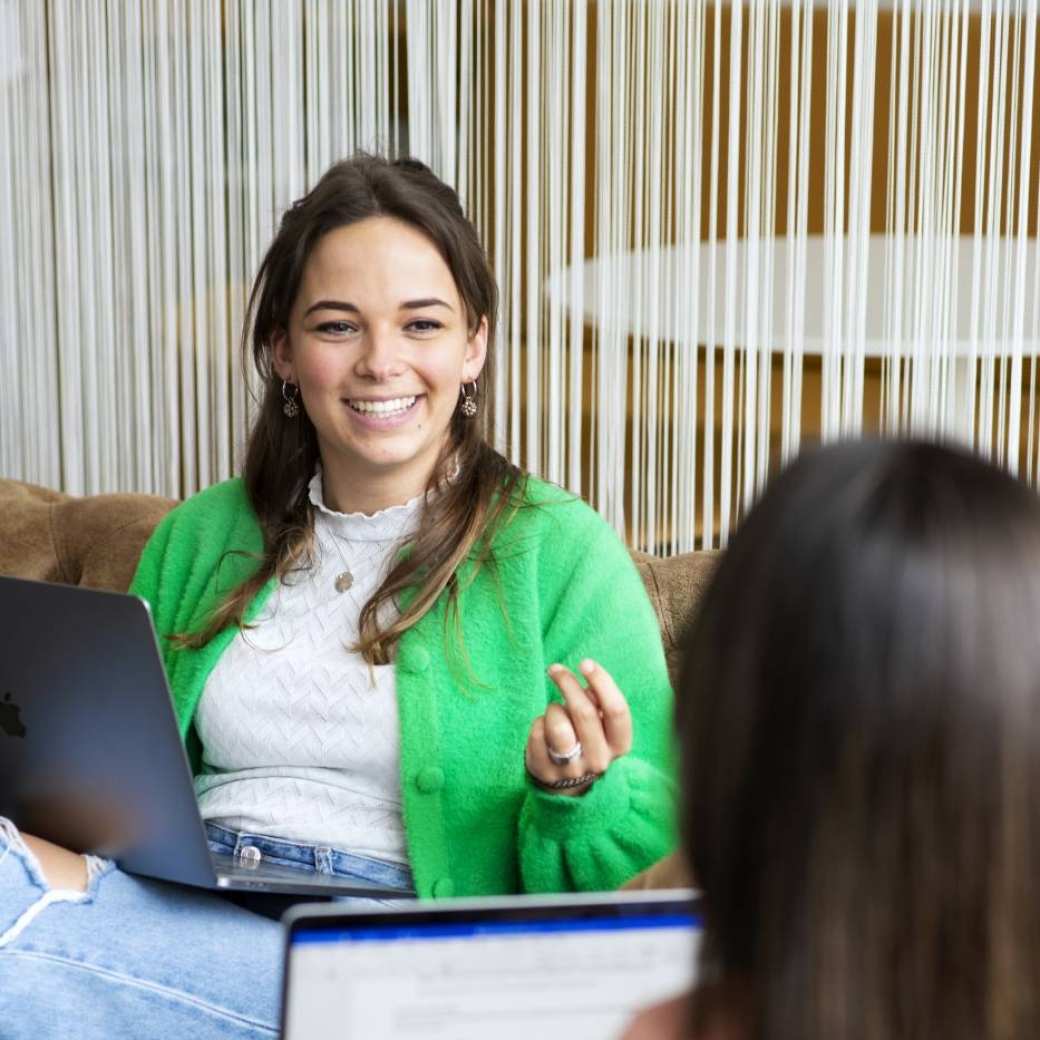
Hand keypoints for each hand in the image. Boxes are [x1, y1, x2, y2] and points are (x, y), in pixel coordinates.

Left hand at [525, 658, 633, 795]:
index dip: (602, 682)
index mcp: (619, 745)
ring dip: (553, 708)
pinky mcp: (545, 771)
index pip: (617, 710)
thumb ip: (598, 704)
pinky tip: (543, 729)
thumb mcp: (601, 725)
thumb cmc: (586, 740)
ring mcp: (572, 769)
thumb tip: (589, 685)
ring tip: (553, 711)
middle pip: (584, 712)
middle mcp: (599, 760)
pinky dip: (539, 722)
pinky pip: (538, 733)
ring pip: (559, 725)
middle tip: (555, 669)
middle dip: (567, 683)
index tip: (585, 663)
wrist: (567, 784)